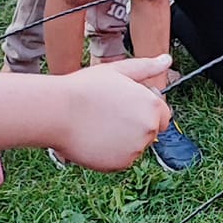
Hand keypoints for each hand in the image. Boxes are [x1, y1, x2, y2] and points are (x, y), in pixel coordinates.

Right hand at [52, 57, 172, 168]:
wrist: (56, 111)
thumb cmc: (84, 88)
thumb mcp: (117, 71)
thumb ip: (146, 67)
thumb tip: (166, 59)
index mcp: (152, 106)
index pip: (163, 116)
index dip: (145, 112)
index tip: (125, 108)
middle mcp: (149, 128)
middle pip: (149, 132)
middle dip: (134, 126)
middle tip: (107, 115)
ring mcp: (136, 148)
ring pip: (134, 147)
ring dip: (121, 141)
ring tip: (97, 125)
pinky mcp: (121, 163)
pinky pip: (120, 160)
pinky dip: (110, 154)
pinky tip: (93, 139)